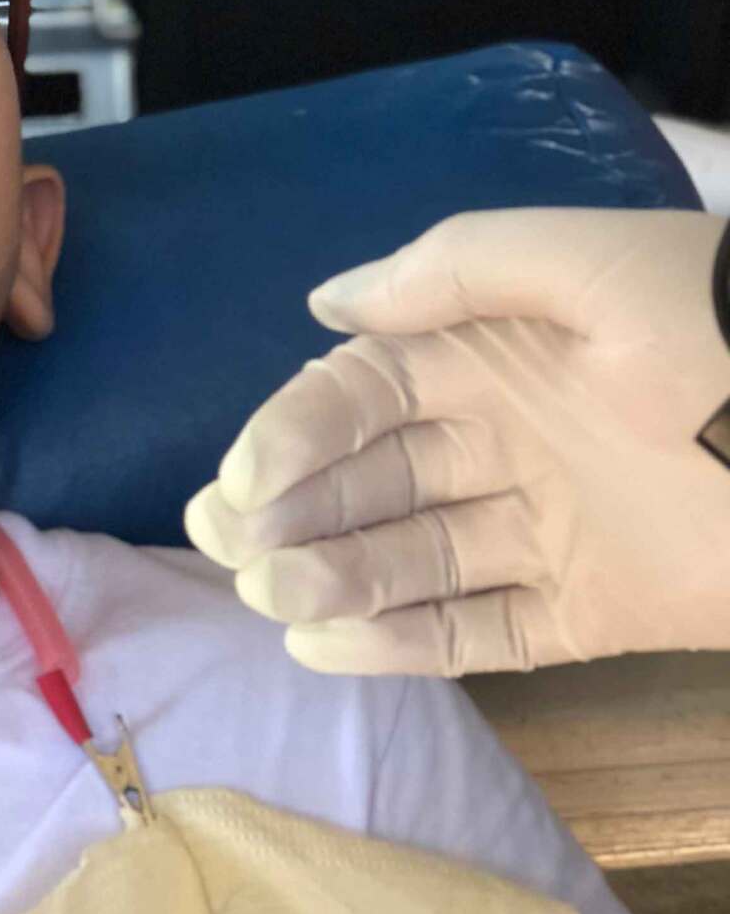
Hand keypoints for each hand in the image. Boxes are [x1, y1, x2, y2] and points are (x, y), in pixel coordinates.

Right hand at [184, 209, 729, 673]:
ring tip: (276, 599)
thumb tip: (325, 302)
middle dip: (290, 514)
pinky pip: (476, 635)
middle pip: (368, 485)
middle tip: (233, 549)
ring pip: (407, 564)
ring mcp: (541, 532)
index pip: (360, 395)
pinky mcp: (586, 615)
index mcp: (495, 353)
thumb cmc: (716, 331)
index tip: (247, 483)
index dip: (294, 434)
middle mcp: (504, 442)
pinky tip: (327, 648)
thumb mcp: (587, 265)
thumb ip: (453, 271)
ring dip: (333, 581)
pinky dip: (401, 647)